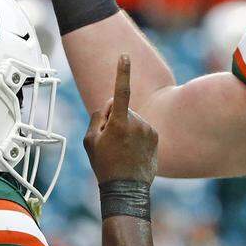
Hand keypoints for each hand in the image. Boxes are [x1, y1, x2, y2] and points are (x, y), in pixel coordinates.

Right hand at [83, 55, 157, 183]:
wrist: (126, 189)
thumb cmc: (105, 165)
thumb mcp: (90, 141)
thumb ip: (98, 117)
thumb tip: (110, 104)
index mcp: (120, 122)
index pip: (121, 91)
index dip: (122, 72)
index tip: (124, 57)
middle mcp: (138, 123)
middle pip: (122, 109)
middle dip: (115, 119)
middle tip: (110, 143)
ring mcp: (149, 130)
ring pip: (133, 119)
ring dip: (126, 129)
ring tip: (122, 150)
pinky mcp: (156, 137)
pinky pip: (142, 129)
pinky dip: (136, 136)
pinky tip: (132, 152)